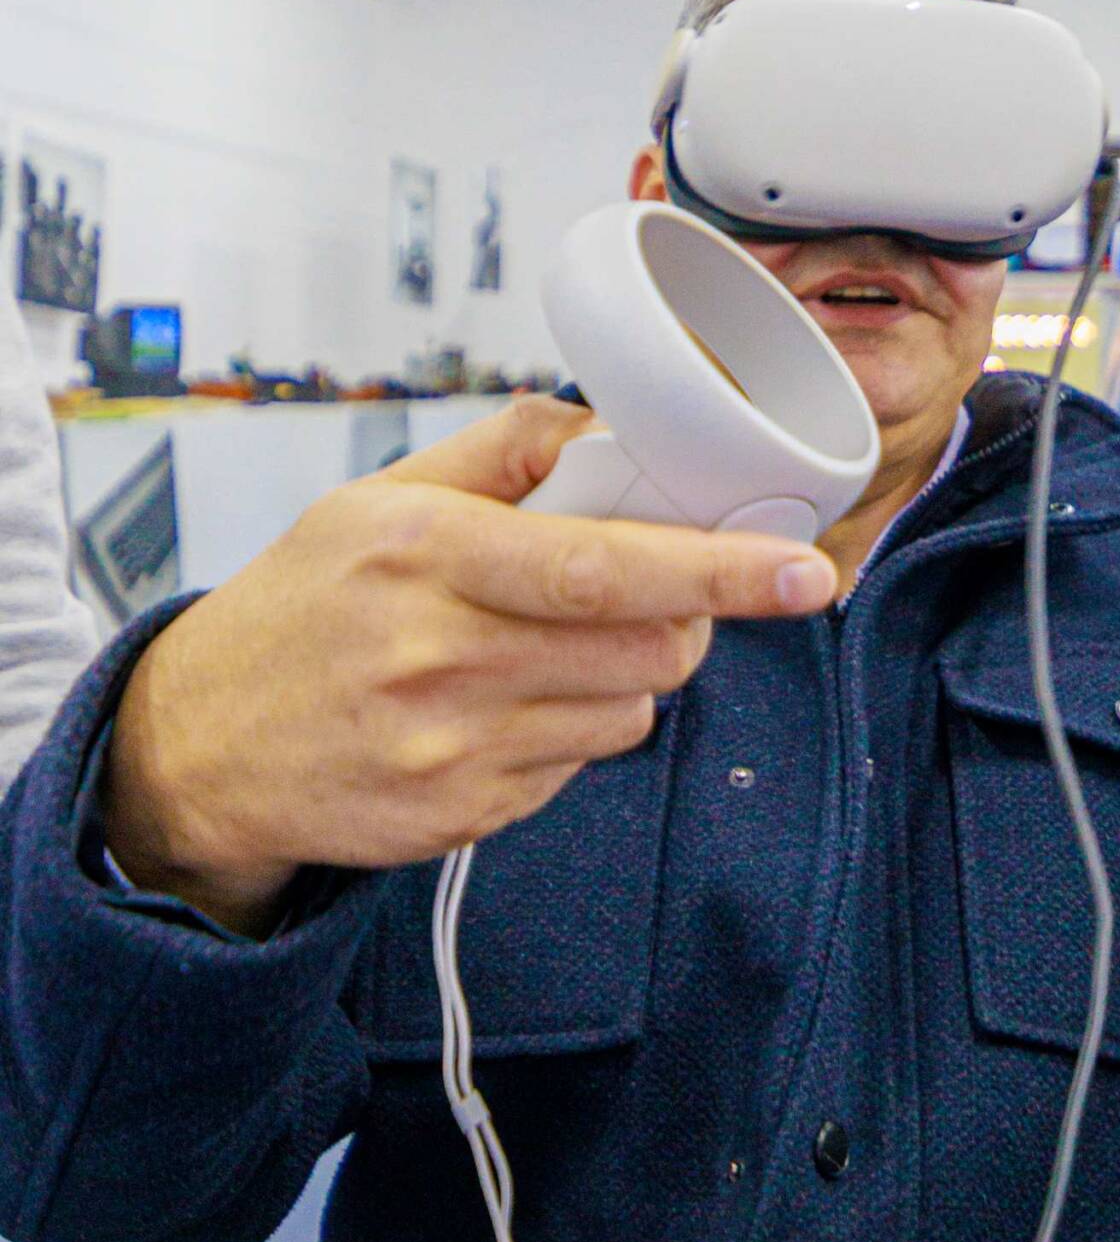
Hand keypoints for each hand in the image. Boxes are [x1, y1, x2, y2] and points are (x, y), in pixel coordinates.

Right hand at [103, 395, 835, 933]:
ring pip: (627, 711)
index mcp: (423, 554)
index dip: (719, 569)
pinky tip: (495, 713)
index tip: (798, 567)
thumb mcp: (372, 502)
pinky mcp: (464, 814)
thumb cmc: (297, 613)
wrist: (199, 747)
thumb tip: (603, 427)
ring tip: (537, 656)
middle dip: (683, 621)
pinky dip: (565, 735)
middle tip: (651, 599)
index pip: (606, 565)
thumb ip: (499, 455)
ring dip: (617, 678)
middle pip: (648, 648)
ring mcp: (452, 745)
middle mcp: (439, 653)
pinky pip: (577, 769)